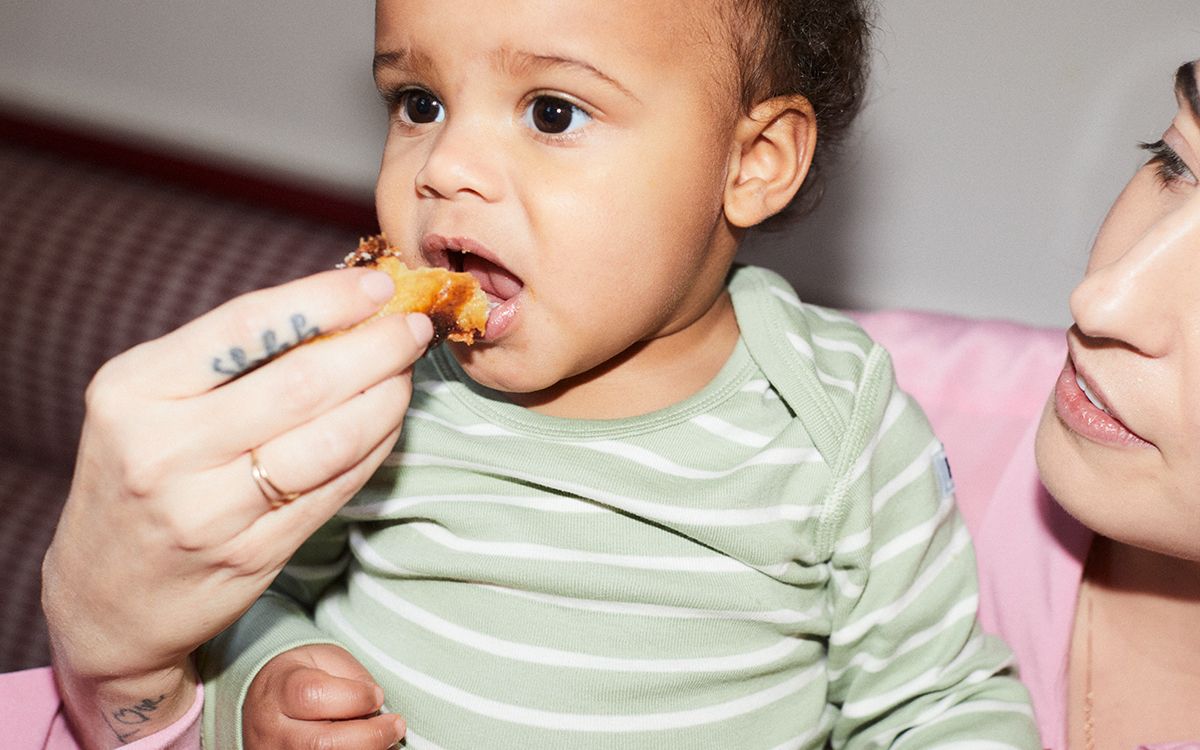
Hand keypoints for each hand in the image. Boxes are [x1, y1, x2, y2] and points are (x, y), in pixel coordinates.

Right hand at [41, 268, 431, 747]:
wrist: (107, 597)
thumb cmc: (142, 474)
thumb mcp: (151, 402)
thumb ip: (231, 358)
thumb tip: (342, 305)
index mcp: (135, 390)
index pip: (247, 326)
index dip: (324, 300)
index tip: (376, 284)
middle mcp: (165, 449)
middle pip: (302, 384)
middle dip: (376, 347)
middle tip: (414, 325)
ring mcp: (208, 510)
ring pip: (332, 440)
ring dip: (386, 398)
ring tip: (406, 372)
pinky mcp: (252, 555)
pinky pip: (336, 489)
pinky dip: (375, 447)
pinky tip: (388, 422)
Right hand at [244, 644, 403, 749]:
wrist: (268, 701)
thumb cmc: (303, 676)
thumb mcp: (326, 659)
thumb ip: (352, 678)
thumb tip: (376, 705)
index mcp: (279, 689)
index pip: (313, 696)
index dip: (354, 697)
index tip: (377, 695)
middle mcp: (272, 730)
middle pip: (322, 744)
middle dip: (370, 736)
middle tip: (396, 725)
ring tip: (386, 739)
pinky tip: (369, 748)